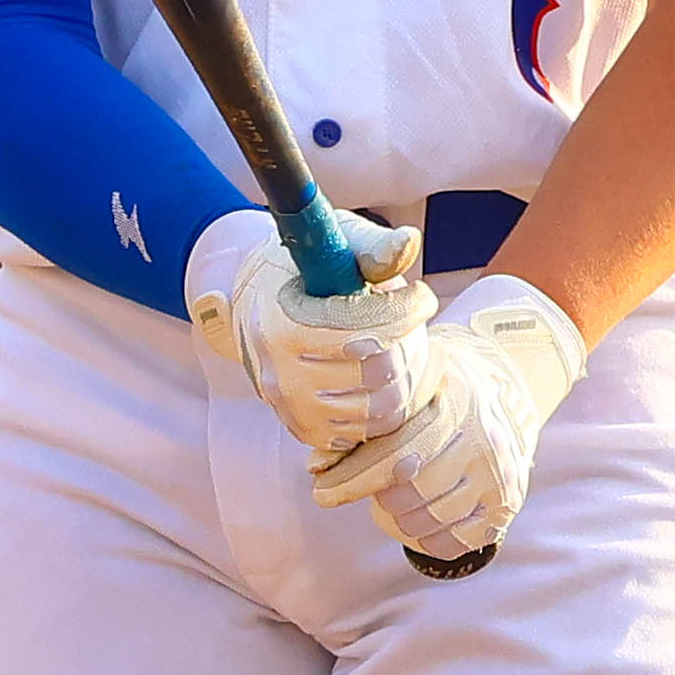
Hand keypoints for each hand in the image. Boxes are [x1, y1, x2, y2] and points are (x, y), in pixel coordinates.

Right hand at [187, 208, 436, 451]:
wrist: (254, 302)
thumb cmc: (299, 267)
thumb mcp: (330, 243)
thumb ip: (371, 248)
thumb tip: (408, 243)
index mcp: (282, 326)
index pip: (366, 331)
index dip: (407, 311)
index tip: (420, 295)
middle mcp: (281, 375)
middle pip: (378, 372)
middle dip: (407, 342)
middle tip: (407, 320)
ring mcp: (292, 409)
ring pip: (380, 407)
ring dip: (402, 374)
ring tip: (396, 343)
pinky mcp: (305, 428)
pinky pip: (366, 431)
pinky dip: (384, 405)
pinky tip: (380, 372)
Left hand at [310, 275, 586, 562]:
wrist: (500, 398)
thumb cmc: (437, 394)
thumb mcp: (408, 390)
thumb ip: (366, 425)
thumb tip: (316, 465)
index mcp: (458, 407)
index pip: (397, 457)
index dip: (354, 479)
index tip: (321, 492)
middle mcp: (485, 445)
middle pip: (410, 494)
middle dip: (380, 496)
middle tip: (375, 486)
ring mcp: (499, 480)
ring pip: (428, 521)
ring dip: (401, 517)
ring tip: (399, 498)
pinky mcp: (503, 509)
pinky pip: (453, 542)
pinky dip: (427, 538)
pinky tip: (420, 518)